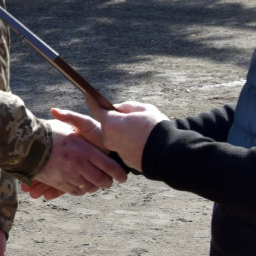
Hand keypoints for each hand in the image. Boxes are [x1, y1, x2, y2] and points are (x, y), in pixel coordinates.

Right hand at [24, 118, 126, 199]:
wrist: (27, 145)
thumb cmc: (49, 133)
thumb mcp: (69, 127)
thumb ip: (83, 128)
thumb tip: (95, 117)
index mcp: (86, 150)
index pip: (110, 166)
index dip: (119, 174)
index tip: (122, 177)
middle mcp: (80, 164)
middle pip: (102, 180)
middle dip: (107, 183)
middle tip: (109, 182)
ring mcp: (71, 175)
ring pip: (89, 187)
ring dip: (93, 187)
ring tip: (96, 184)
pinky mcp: (61, 183)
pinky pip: (76, 191)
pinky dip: (80, 190)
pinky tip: (82, 186)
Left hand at [52, 100, 169, 172]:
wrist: (167, 153)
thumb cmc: (155, 128)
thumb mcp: (143, 109)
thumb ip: (126, 107)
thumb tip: (117, 109)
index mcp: (111, 123)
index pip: (96, 109)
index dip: (92, 101)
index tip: (88, 94)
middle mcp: (109, 139)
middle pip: (109, 125)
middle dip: (117, 120)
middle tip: (134, 118)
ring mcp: (116, 151)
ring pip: (117, 137)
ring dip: (124, 132)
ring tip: (142, 131)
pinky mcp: (124, 161)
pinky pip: (124, 147)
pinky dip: (130, 143)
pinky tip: (142, 142)